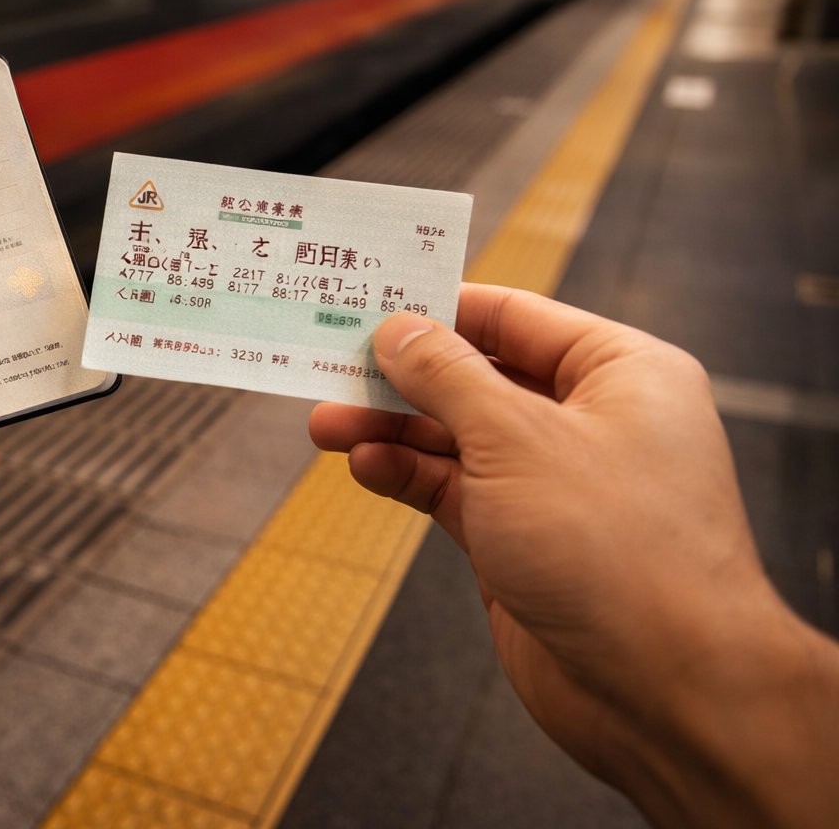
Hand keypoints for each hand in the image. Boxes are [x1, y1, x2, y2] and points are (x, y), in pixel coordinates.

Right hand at [310, 284, 838, 827]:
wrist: (666, 693)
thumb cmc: (619, 550)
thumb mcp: (516, 439)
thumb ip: (447, 378)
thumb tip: (399, 329)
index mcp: (621, 373)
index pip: (515, 316)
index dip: (440, 306)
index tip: (370, 301)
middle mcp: (593, 421)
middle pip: (479, 377)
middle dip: (404, 376)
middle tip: (331, 365)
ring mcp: (557, 485)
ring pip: (458, 438)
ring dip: (393, 429)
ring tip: (327, 422)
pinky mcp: (525, 541)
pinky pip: (455, 491)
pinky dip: (410, 476)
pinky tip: (366, 467)